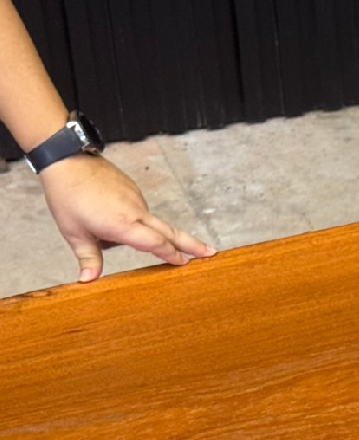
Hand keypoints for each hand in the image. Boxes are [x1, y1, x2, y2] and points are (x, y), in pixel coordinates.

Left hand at [38, 154, 214, 282]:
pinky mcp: (133, 190)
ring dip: (149, 233)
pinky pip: (139, 210)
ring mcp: (137, 199)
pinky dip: (135, 219)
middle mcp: (136, 212)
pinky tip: (109, 215)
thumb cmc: (68, 196)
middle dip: (191, 244)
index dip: (171, 255)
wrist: (67, 159)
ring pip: (151, 222)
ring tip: (108, 227)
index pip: (156, 244)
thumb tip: (88, 280)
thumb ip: (88, 256)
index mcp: (123, 225)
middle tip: (210, 252)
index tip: (185, 263)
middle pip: (170, 231)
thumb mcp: (74, 231)